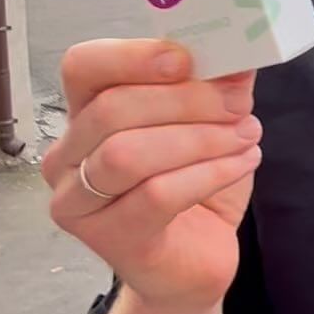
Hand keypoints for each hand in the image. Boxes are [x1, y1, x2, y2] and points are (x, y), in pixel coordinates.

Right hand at [42, 40, 261, 313]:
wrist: (196, 259)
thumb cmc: (194, 183)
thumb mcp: (210, 123)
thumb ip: (217, 86)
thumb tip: (240, 54)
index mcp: (85, 111)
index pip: (84, 66)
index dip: (132, 56)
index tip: (187, 60)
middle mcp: (67, 154)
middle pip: (113, 108)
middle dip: (186, 100)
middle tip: (239, 103)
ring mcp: (78, 201)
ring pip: (128, 153)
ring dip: (200, 138)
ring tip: (246, 136)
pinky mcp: (108, 239)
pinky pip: (156, 195)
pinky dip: (209, 173)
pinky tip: (242, 163)